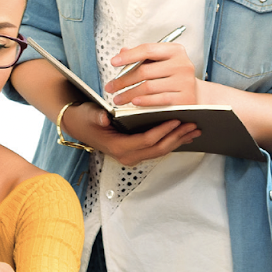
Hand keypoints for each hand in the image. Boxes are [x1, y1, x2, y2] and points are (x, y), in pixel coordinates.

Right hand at [61, 101, 200, 166]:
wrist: (77, 126)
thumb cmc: (84, 118)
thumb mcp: (89, 114)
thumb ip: (98, 116)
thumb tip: (105, 117)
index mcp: (118, 147)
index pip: (147, 141)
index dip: (163, 130)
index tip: (177, 119)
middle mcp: (127, 156)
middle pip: (158, 149)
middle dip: (177, 137)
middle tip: (193, 124)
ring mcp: (132, 157)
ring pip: (160, 151)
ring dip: (178, 141)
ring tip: (194, 130)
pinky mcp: (136, 153)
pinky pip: (157, 150)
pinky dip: (171, 142)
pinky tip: (183, 135)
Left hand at [103, 42, 217, 107]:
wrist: (195, 94)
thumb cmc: (172, 76)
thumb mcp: (160, 62)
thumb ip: (142, 56)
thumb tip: (122, 52)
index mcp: (175, 50)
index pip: (147, 49)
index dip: (128, 56)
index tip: (113, 62)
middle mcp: (182, 64)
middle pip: (145, 71)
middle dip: (123, 80)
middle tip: (110, 87)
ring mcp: (185, 82)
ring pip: (148, 87)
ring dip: (129, 94)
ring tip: (118, 98)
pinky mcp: (185, 99)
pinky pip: (159, 100)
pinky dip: (144, 101)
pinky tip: (134, 102)